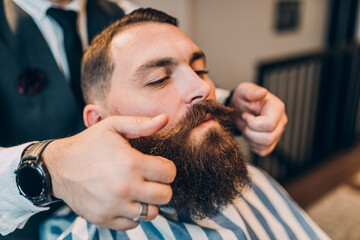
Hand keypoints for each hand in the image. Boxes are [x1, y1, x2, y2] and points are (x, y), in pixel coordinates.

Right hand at [42, 114, 175, 229]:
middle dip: (162, 186)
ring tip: (138, 190)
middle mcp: (125, 187)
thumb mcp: (113, 126)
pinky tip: (125, 201)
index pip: (169, 173)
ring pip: (151, 213)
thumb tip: (164, 118)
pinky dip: (133, 214)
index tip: (157, 165)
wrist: (57, 167)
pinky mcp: (104, 219)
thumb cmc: (87, 145)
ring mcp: (114, 206)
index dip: (166, 167)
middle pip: (165, 195)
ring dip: (149, 202)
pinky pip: (133, 224)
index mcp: (131, 163)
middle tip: (150, 179)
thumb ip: (141, 123)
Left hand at [230, 82, 287, 155]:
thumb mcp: (243, 91)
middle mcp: (281, 121)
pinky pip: (262, 151)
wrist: (238, 109)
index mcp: (277, 107)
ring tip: (246, 128)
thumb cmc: (243, 99)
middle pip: (268, 137)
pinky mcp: (271, 143)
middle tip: (244, 123)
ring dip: (250, 138)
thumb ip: (251, 92)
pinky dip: (252, 145)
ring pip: (265, 145)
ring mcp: (278, 133)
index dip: (253, 123)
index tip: (245, 115)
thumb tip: (262, 92)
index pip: (269, 124)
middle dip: (250, 132)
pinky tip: (250, 134)